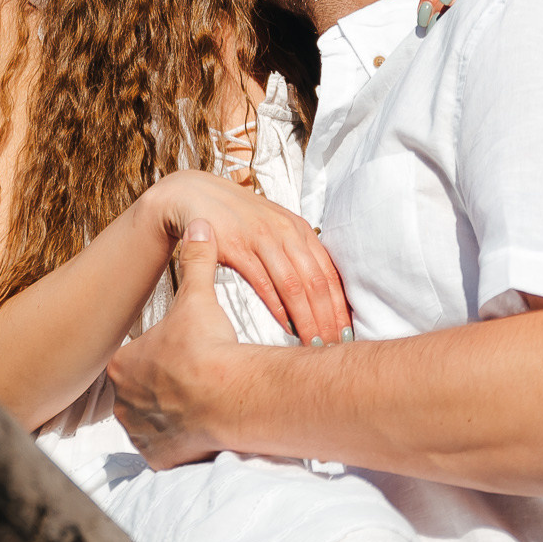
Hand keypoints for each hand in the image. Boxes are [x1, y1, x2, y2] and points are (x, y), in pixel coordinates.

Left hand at [109, 222, 256, 468]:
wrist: (229, 396)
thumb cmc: (208, 348)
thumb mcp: (199, 298)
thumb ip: (196, 262)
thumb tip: (199, 225)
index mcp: (123, 364)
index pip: (129, 359)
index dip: (153, 355)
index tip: (175, 353)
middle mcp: (124, 402)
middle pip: (135, 393)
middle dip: (157, 388)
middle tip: (186, 379)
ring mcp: (140, 433)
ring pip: (146, 423)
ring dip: (164, 416)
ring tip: (191, 405)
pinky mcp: (160, 458)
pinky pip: (162, 451)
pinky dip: (175, 444)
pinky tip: (194, 431)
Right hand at [145, 168, 350, 347]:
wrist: (195, 195)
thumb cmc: (237, 218)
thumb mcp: (273, 227)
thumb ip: (296, 252)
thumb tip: (321, 290)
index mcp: (298, 228)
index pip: (328, 273)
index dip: (340, 306)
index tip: (347, 333)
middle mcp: (285, 231)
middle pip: (315, 282)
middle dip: (328, 318)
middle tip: (336, 346)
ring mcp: (262, 238)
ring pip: (294, 285)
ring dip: (307, 318)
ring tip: (315, 343)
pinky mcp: (237, 246)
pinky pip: (264, 282)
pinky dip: (278, 307)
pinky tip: (287, 327)